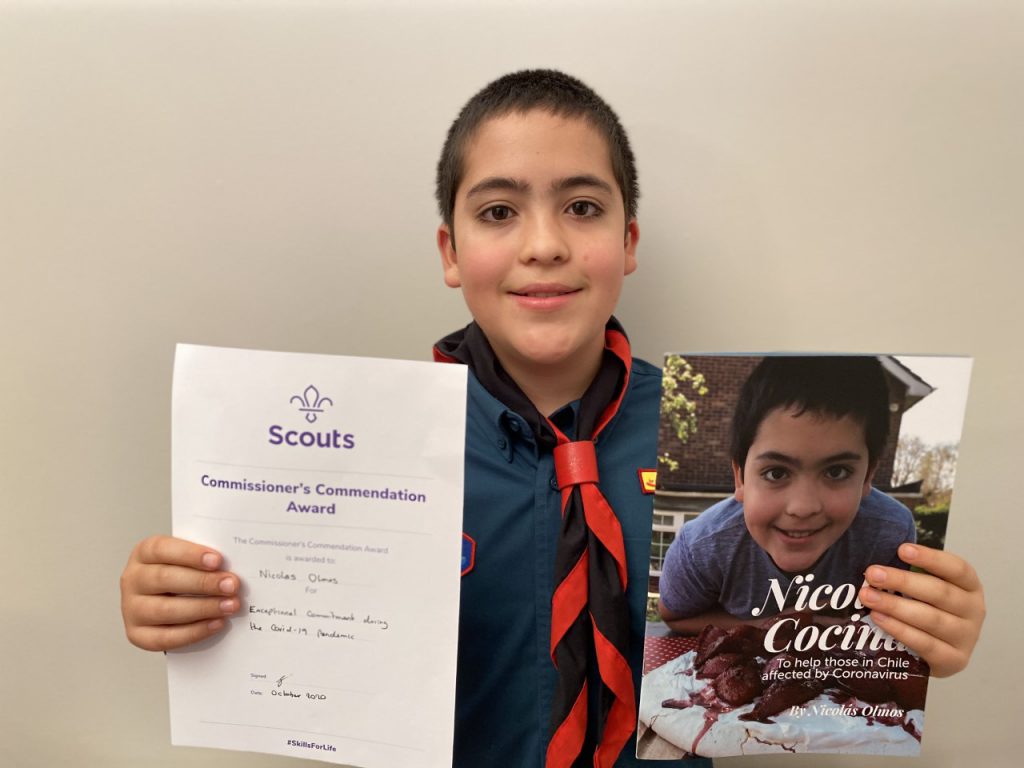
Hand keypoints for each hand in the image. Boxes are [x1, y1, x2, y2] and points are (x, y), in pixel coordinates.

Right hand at [120, 535, 240, 651]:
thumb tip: (230, 567)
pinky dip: (195, 631)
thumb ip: (204, 560)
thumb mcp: (188, 559)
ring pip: (165, 610)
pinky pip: (165, 637)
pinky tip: (217, 623)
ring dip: (203, 608)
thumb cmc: (182, 572)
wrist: (165, 600)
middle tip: (232, 585)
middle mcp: (132, 579)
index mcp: (144, 553)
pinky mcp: (137, 635)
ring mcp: (131, 609)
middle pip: (165, 579)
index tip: (218, 560)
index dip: (190, 554)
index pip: (162, 549)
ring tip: (231, 605)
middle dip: (202, 583)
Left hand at [859, 543, 984, 677]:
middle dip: (902, 581)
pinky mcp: (954, 661)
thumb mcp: (925, 589)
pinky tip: (878, 618)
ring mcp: (966, 637)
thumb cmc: (928, 610)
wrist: (938, 654)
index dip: (930, 558)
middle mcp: (973, 610)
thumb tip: (877, 563)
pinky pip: (925, 643)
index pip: (956, 568)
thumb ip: (910, 573)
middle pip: (939, 592)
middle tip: (872, 574)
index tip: (902, 550)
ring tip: (867, 597)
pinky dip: (899, 630)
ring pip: (931, 619)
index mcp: (970, 586)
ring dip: (895, 606)